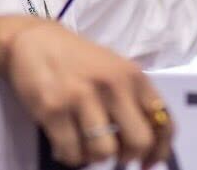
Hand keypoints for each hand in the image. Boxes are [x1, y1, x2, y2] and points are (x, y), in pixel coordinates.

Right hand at [0, 16, 172, 168]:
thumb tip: (147, 147)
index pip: (163, 121)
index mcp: (133, 76)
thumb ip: (132, 101)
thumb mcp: (114, 70)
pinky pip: (72, 154)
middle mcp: (113, 85)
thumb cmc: (78, 60)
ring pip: (104, 153)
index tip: (147, 162)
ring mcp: (82, 97)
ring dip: (93, 156)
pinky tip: (64, 142)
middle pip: (139, 142)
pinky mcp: (53, 109)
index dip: (159, 150)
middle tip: (113, 152)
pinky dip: (69, 156)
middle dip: (127, 156)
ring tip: (82, 142)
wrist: (33, 40)